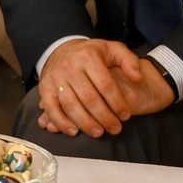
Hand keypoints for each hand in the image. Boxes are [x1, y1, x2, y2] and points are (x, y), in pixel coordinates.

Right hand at [35, 38, 149, 137]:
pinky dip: (61, 121)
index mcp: (88, 56)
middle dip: (104, 117)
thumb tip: (137, 78)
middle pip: (89, 97)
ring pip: (71, 105)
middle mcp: (69, 66)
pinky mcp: (45, 87)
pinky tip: (73, 131)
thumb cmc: (93, 54)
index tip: (126, 116)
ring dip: (85, 122)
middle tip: (115, 129)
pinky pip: (51, 107)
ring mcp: (55, 77)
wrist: (62, 50)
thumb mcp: (113, 49)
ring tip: (98, 133)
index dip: (117, 103)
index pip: (105, 84)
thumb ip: (129, 61)